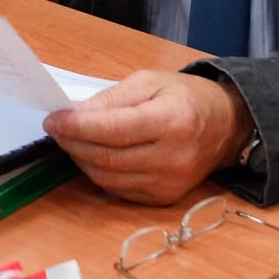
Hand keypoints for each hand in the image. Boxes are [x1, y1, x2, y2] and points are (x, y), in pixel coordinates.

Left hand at [42, 70, 250, 205]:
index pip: (113, 130)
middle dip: (72, 143)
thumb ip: (112, 98)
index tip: (52, 119)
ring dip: (81, 159)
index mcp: (172, 121)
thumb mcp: (149, 81)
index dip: (77, 127)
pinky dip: (99, 173)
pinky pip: (120, 190)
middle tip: (55, 128)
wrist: (226, 125)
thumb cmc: (185, 96)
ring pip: (108, 178)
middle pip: (107, 158)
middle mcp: (173, 158)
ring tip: (69, 139)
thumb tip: (76, 113)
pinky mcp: (165, 198)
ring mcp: (170, 184)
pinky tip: (90, 155)